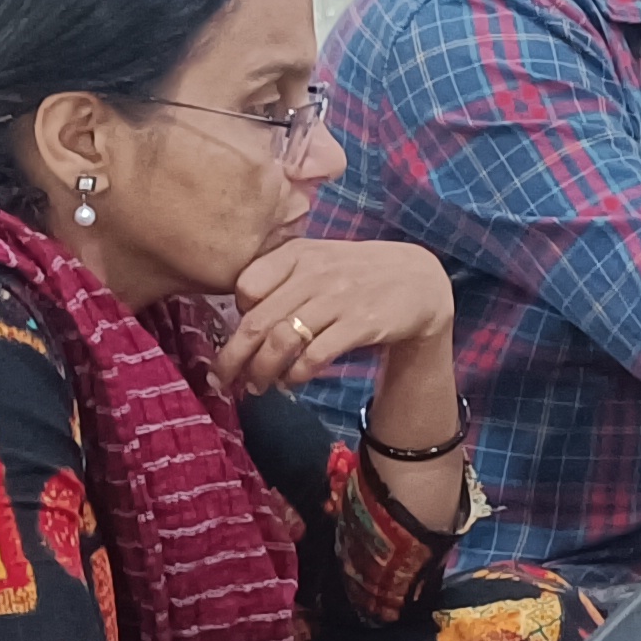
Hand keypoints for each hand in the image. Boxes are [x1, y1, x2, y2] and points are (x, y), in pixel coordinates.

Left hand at [213, 239, 456, 397]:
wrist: (419, 282)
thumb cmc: (359, 274)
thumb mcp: (319, 260)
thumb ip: (281, 277)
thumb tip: (242, 313)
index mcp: (298, 254)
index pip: (246, 287)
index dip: (236, 317)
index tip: (239, 337)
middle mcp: (314, 274)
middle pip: (257, 321)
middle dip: (233, 357)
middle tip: (221, 380)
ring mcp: (338, 299)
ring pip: (282, 342)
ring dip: (262, 371)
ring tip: (256, 387)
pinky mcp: (359, 324)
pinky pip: (315, 355)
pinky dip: (296, 374)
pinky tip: (292, 382)